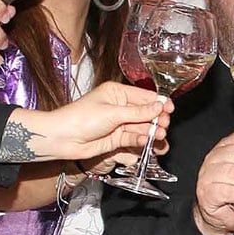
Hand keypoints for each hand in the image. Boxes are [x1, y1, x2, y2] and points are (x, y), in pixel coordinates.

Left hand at [4, 81, 167, 163]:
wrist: (63, 138)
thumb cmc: (81, 118)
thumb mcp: (113, 112)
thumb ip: (138, 112)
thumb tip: (158, 106)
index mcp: (116, 93)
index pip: (143, 96)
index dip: (158, 102)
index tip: (170, 109)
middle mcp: (118, 107)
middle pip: (144, 113)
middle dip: (156, 119)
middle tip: (164, 125)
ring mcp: (117, 123)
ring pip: (140, 127)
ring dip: (150, 131)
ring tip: (159, 135)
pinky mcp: (115, 138)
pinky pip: (132, 138)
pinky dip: (140, 140)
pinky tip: (146, 141)